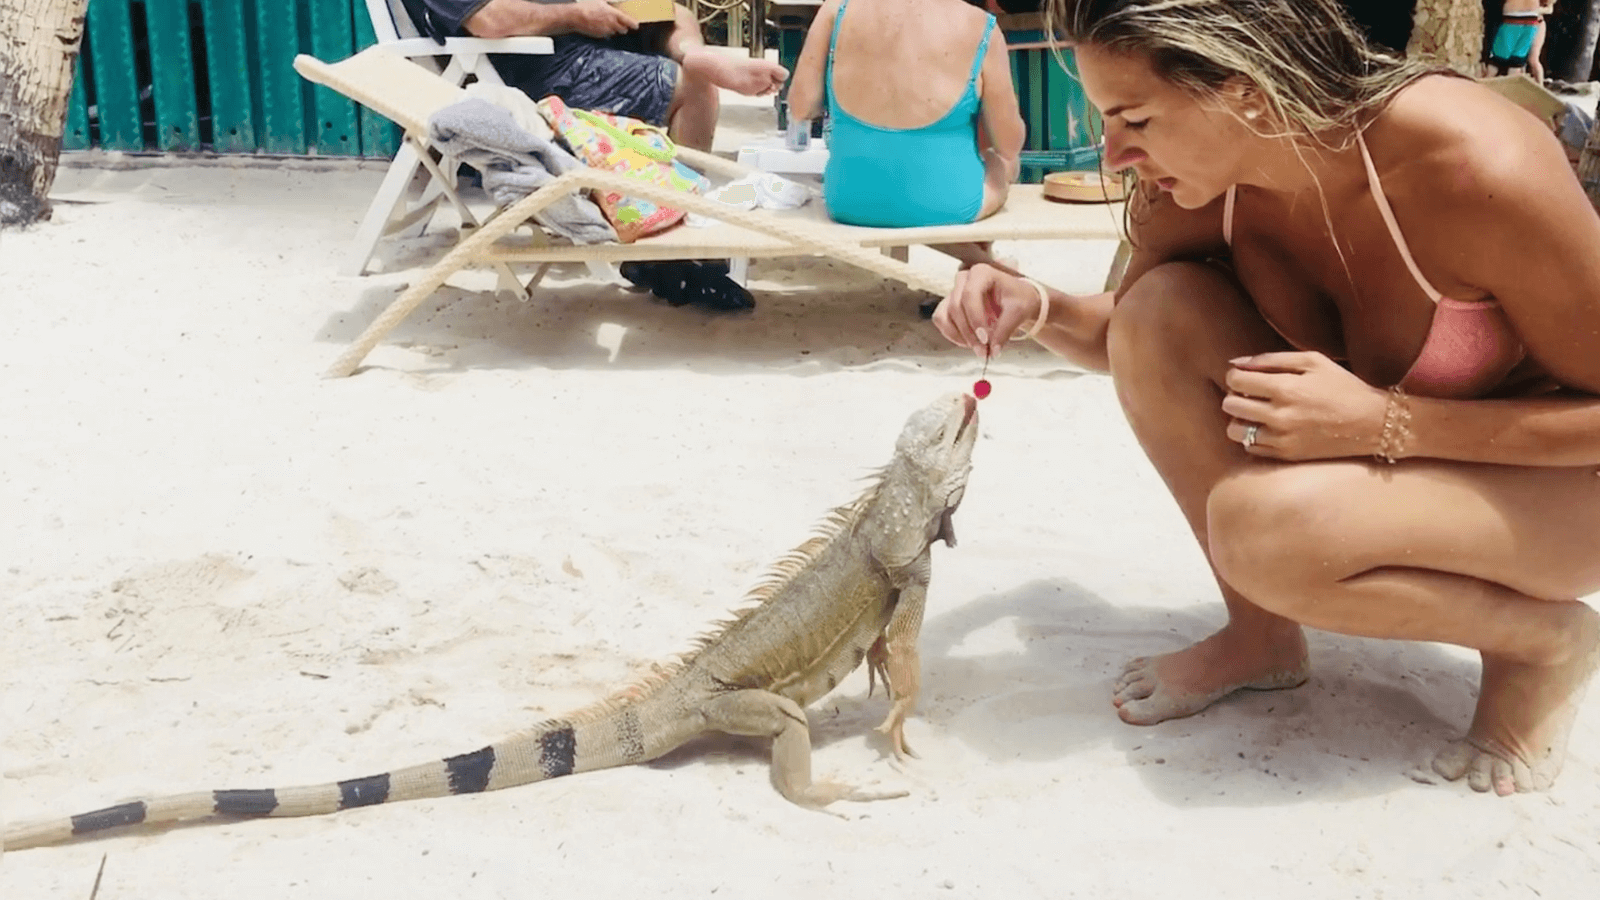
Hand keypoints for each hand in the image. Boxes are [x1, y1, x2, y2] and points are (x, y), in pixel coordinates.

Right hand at [569, 0, 636, 37]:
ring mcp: (605, 31)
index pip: (628, 22)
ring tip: (608, 22)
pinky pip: (606, 34)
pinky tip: (600, 25)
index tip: (636, 24)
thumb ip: (611, 1)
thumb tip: (617, 1)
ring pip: (615, 32)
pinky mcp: (600, 36)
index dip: (634, 24)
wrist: (575, 17)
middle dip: (623, 26)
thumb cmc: (587, 7)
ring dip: (614, 29)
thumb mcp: (601, 0)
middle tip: (621, 22)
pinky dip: (606, 31)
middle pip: (623, 29)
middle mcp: (611, 24)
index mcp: (613, 14)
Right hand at [930, 263, 1041, 358]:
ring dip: (960, 335)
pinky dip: (952, 334)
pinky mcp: (949, 305)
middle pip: (956, 306)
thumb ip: (1005, 330)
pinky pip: (941, 320)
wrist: (1017, 300)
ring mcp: (954, 291)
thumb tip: (993, 350)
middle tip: (982, 350)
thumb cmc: (1019, 299)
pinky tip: (968, 342)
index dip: (975, 319)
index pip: (970, 294)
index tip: (985, 339)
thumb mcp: (1018, 312)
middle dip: (969, 332)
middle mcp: (964, 279)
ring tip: (978, 347)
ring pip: (945, 315)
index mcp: (982, 272)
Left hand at [1221, 351, 1389, 460]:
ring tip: (1254, 413)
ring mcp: (1282, 439)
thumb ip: (1271, 359)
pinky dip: (1252, 437)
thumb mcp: (1313, 361)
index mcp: (1285, 389)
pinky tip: (1267, 428)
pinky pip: (1250, 448)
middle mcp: (1280, 416)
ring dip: (1239, 419)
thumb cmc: (1343, 387)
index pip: (1236, 381)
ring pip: (1235, 431)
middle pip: (1230, 405)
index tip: (1246, 376)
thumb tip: (1236, 363)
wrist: (1372, 423)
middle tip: (1250, 394)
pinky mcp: (1286, 455)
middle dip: (1235, 395)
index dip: (1236, 375)